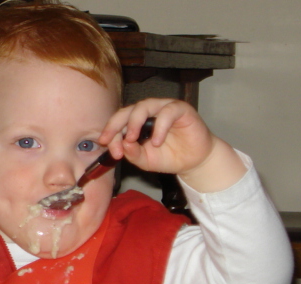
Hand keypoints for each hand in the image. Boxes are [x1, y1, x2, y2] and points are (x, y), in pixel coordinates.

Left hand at [99, 99, 245, 191]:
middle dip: (115, 124)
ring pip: (145, 106)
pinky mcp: (181, 109)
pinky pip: (168, 112)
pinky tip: (157, 142)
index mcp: (137, 121)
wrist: (194, 161)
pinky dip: (160, 127)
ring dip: (134, 122)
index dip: (110, 132)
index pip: (119, 121)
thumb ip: (132, 154)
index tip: (106, 146)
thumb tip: (122, 145)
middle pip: (128, 110)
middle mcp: (149, 111)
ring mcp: (164, 108)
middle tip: (109, 140)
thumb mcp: (145, 160)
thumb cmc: (169, 157)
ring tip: (131, 139)